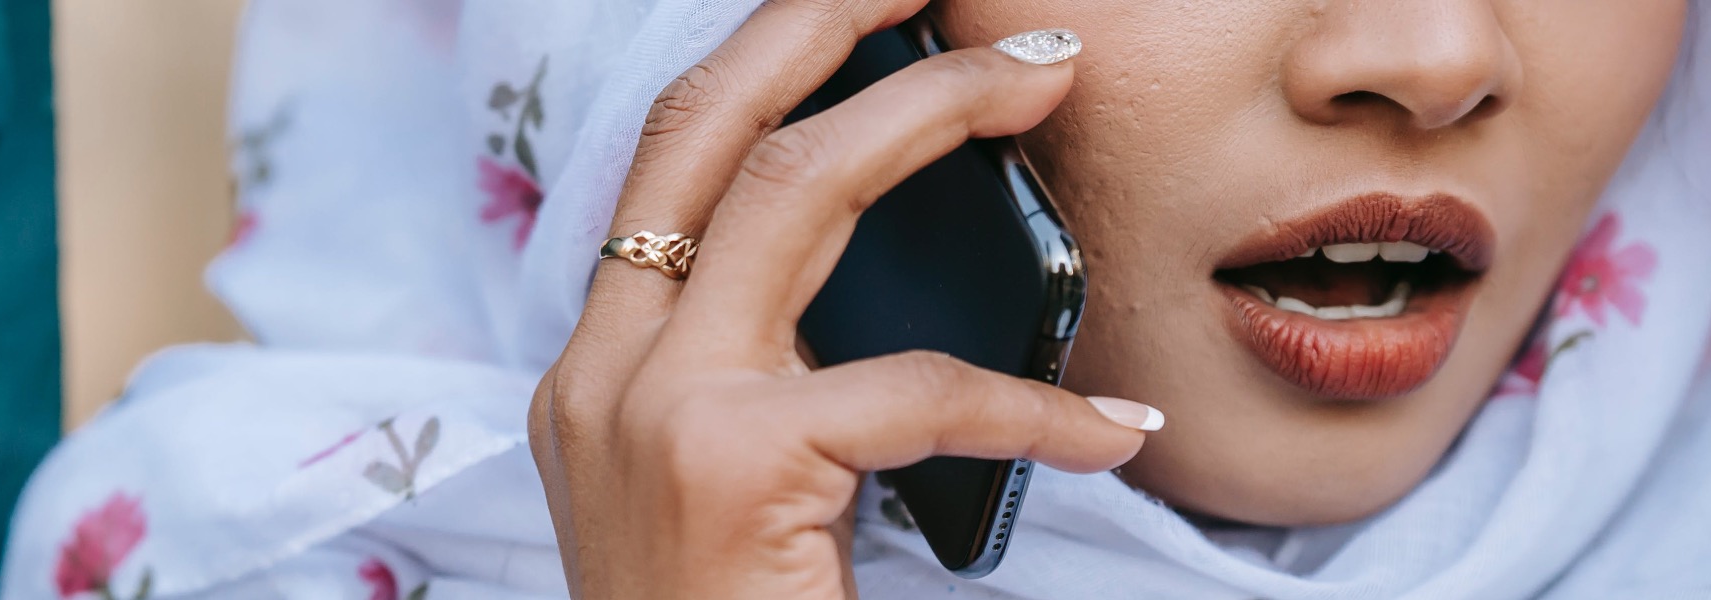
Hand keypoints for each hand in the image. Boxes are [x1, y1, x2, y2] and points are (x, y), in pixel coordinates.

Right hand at [529, 2, 1159, 596]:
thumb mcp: (730, 491)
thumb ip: (779, 381)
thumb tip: (923, 289)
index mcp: (600, 367)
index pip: (671, 162)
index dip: (767, 56)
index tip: (867, 5)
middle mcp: (601, 369)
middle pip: (708, 128)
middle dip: (824, 22)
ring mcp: (649, 409)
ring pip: (789, 193)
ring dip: (927, 115)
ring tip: (1039, 81)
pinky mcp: (725, 464)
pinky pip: (912, 389)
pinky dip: (1028, 407)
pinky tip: (1110, 430)